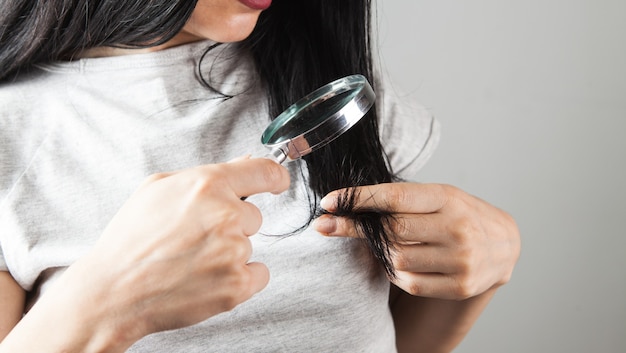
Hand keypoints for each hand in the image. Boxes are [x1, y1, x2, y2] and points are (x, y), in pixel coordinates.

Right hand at [42, 157, 289, 347]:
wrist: (113, 291)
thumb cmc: (131, 240)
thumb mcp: (158, 189)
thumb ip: (206, 175)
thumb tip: (245, 163)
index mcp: (207, 185)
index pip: (265, 171)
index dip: (276, 177)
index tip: (278, 182)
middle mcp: (225, 215)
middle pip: (254, 216)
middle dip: (232, 225)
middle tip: (197, 238)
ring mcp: (233, 251)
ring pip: (249, 246)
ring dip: (229, 253)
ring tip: (191, 261)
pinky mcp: (237, 284)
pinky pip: (258, 273)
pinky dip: (240, 278)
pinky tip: (208, 278)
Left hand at [313, 183, 519, 299]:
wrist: (503, 245)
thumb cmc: (460, 215)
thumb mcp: (438, 197)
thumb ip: (401, 201)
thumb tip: (347, 206)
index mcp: (448, 198)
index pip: (395, 198)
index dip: (358, 200)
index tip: (329, 202)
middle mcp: (457, 228)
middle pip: (391, 231)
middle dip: (355, 227)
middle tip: (332, 223)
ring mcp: (460, 260)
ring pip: (396, 259)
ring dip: (381, 252)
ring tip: (385, 243)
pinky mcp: (459, 286)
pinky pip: (409, 282)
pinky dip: (396, 273)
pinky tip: (402, 262)